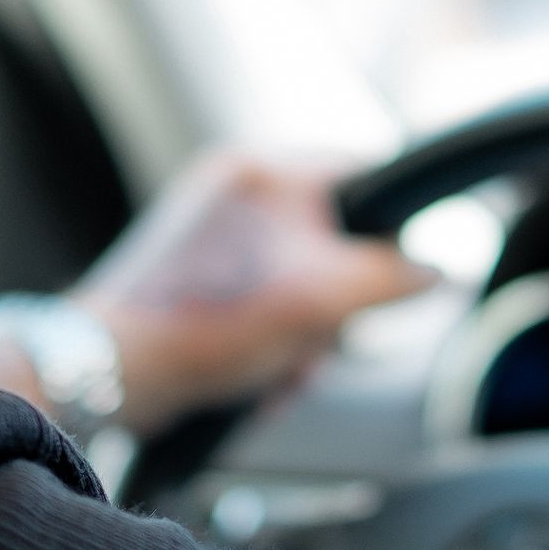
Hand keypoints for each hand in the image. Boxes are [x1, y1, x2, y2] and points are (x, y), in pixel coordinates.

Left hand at [72, 152, 438, 437]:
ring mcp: (210, 237)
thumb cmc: (201, 325)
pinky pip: (261, 309)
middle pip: (334, 244)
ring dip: (301, 340)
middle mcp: (232, 190)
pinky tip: (255, 380)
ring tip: (274, 369)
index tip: (397, 276)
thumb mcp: (319, 299)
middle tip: (313, 339)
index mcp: (261, 169)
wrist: (111, 373)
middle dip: (332, 309)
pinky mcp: (195, 283)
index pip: (362, 174)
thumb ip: (390, 277)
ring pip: (300, 286)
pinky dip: (267, 348)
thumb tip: (438, 271)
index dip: (391, 229)